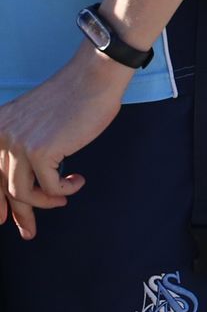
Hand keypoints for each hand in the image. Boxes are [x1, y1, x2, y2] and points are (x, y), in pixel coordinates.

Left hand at [0, 51, 123, 239]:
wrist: (93, 80)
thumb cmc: (73, 99)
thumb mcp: (36, 123)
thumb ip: (24, 145)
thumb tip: (29, 180)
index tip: (4, 219)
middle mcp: (0, 136)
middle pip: (3, 187)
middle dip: (18, 214)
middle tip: (29, 232)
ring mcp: (18, 144)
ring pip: (22, 193)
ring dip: (46, 202)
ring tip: (63, 199)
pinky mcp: (40, 151)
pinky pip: (49, 188)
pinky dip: (65, 190)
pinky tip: (77, 180)